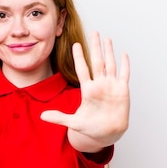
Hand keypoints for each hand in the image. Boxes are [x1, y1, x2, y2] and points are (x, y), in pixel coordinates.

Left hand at [40, 31, 129, 151]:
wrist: (106, 134)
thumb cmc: (91, 128)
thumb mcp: (74, 123)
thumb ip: (59, 118)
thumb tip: (42, 116)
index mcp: (88, 90)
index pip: (82, 69)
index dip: (79, 57)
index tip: (75, 44)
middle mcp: (99, 85)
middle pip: (97, 61)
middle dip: (95, 47)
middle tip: (94, 32)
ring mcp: (111, 86)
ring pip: (110, 64)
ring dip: (109, 52)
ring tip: (107, 39)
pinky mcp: (122, 91)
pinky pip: (124, 75)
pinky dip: (124, 65)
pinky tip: (123, 55)